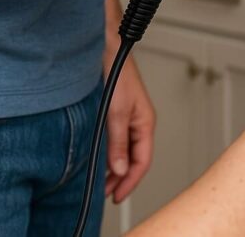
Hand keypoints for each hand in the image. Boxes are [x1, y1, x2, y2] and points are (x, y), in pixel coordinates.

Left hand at [104, 54, 155, 202]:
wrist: (107, 48)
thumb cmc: (117, 73)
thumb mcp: (115, 112)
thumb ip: (118, 142)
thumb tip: (119, 169)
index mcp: (145, 123)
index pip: (142, 161)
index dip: (130, 181)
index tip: (117, 196)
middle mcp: (138, 122)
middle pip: (134, 158)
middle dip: (121, 179)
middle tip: (106, 194)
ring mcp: (128, 117)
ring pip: (124, 150)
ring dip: (114, 167)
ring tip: (101, 182)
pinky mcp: (116, 112)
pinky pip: (116, 140)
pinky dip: (109, 154)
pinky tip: (99, 160)